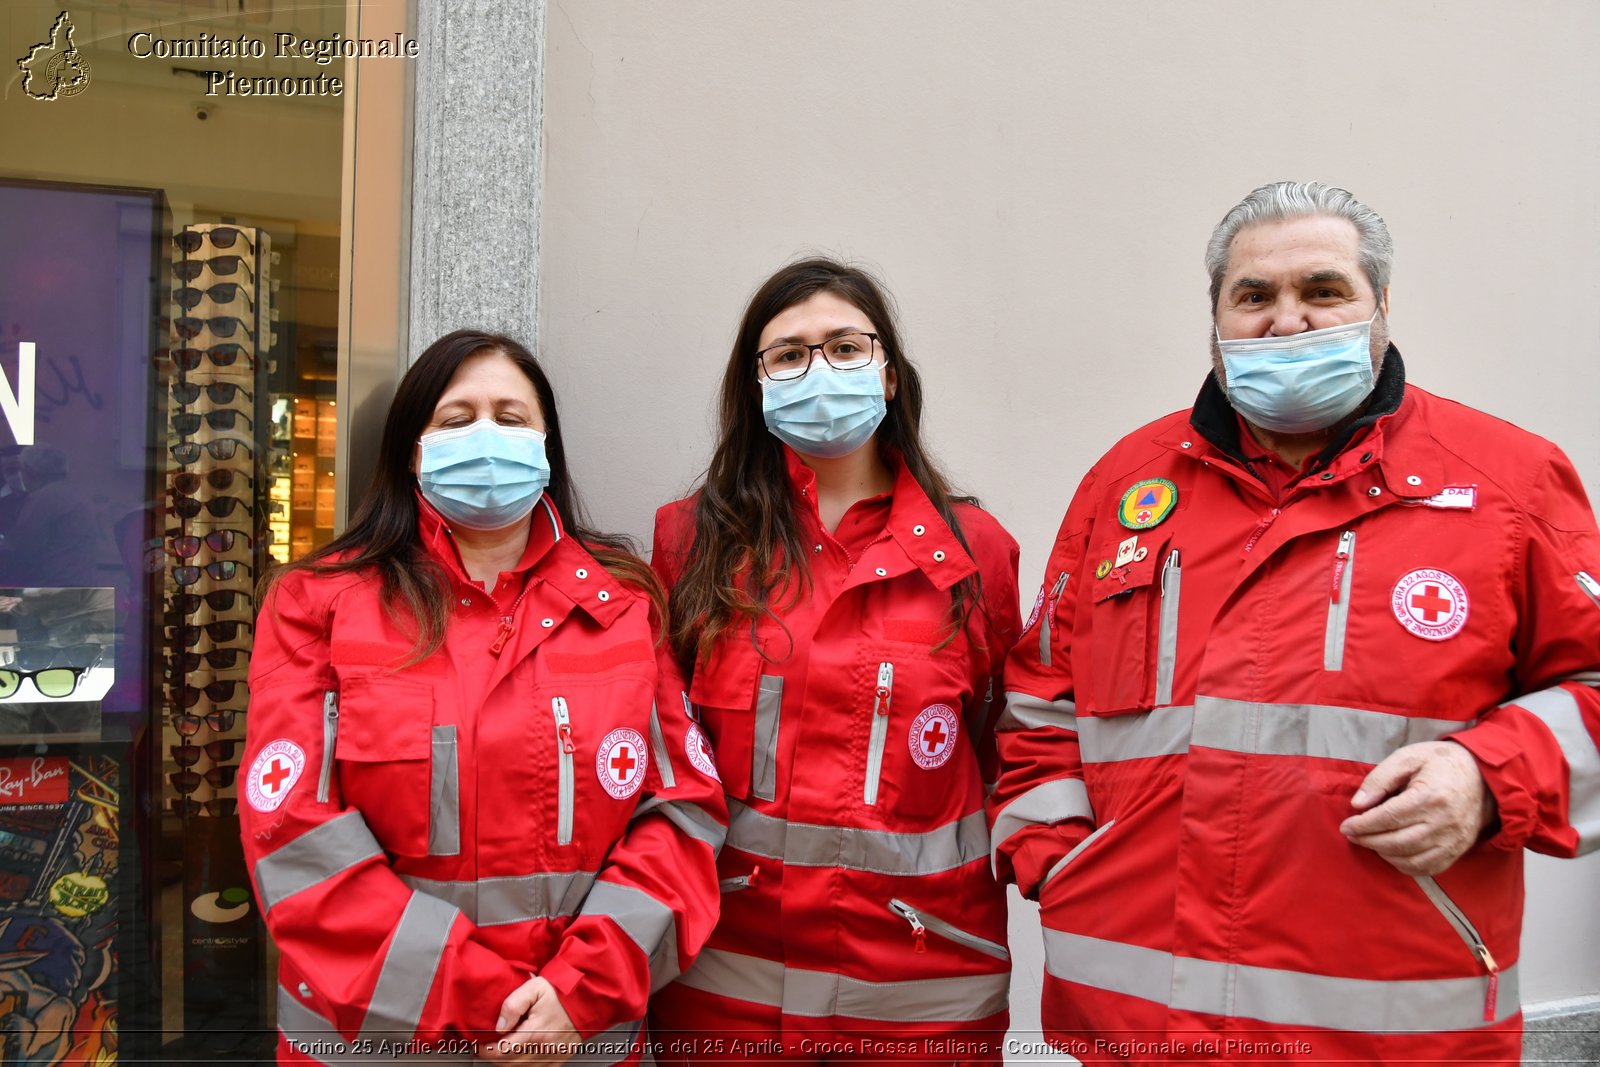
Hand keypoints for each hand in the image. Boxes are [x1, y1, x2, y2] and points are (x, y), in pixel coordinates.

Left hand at [480, 976, 578, 1065]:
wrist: (586, 996)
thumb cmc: (560, 991)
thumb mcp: (533, 988)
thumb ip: (513, 1004)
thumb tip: (500, 1024)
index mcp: (536, 1031)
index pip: (504, 1051)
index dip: (486, 1051)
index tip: (479, 1046)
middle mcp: (545, 1048)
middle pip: (511, 1063)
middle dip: (495, 1058)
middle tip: (487, 1048)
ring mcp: (553, 1055)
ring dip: (509, 1063)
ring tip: (503, 1051)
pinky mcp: (559, 1058)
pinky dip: (525, 1065)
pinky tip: (520, 1056)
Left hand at [1340, 741, 1496, 875]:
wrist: (1485, 778)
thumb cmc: (1441, 764)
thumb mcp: (1408, 757)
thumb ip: (1380, 778)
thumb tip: (1358, 804)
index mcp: (1431, 796)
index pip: (1389, 818)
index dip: (1363, 825)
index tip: (1346, 826)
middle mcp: (1444, 823)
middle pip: (1397, 842)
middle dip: (1368, 840)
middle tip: (1351, 834)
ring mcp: (1453, 841)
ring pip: (1410, 858)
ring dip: (1383, 854)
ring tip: (1369, 841)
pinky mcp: (1457, 851)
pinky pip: (1427, 868)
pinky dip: (1404, 865)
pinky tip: (1390, 853)